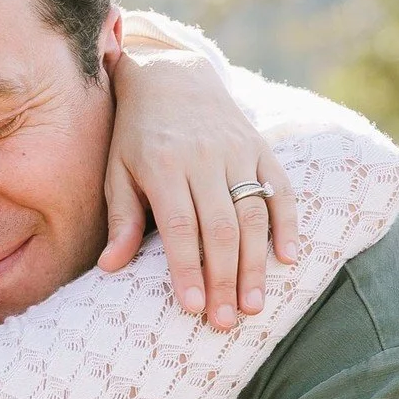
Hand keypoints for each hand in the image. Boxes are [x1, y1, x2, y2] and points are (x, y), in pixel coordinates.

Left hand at [103, 46, 299, 328]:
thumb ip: (120, 220)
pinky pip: (280, 189)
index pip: (179, 226)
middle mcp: (204, 158)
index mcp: (163, 165)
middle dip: (225, 279)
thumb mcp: (116, 172)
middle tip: (228, 322)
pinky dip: (288, 224)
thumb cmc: (135, 136)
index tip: (191, 307)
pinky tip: (289, 260)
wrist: (170, 76)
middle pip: (221, 227)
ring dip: (257, 264)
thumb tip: (109, 269)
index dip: (187, 268)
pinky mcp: (261, 148)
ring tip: (254, 306)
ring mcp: (237, 151)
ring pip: (254, 214)